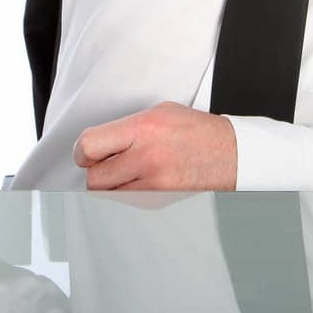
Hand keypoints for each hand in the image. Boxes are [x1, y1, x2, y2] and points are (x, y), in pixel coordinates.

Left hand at [73, 102, 237, 190]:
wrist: (230, 154)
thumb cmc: (196, 131)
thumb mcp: (159, 112)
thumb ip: (127, 127)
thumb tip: (102, 141)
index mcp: (143, 128)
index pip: (90, 146)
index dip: (83, 152)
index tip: (87, 152)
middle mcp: (145, 156)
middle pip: (94, 177)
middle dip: (94, 170)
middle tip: (105, 163)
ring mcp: (152, 182)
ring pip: (108, 193)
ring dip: (110, 183)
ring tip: (125, 169)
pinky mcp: (158, 199)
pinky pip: (126, 200)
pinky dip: (126, 191)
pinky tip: (141, 178)